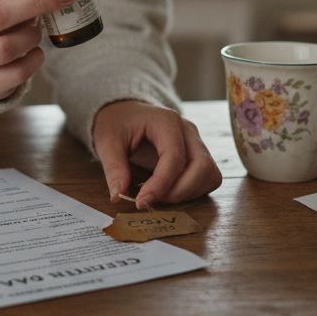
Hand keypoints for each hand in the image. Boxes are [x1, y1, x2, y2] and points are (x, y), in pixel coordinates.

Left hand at [93, 100, 221, 209]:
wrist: (126, 113)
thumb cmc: (118, 124)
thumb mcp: (107, 142)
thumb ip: (114, 169)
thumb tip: (118, 196)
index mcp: (166, 121)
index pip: (175, 156)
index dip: (161, 184)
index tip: (142, 202)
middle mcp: (187, 130)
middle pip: (202, 166)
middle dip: (180, 191)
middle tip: (154, 200)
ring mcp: (196, 142)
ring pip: (210, 174)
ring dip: (189, 192)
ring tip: (161, 196)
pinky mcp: (198, 155)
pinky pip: (208, 178)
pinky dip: (194, 191)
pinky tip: (170, 192)